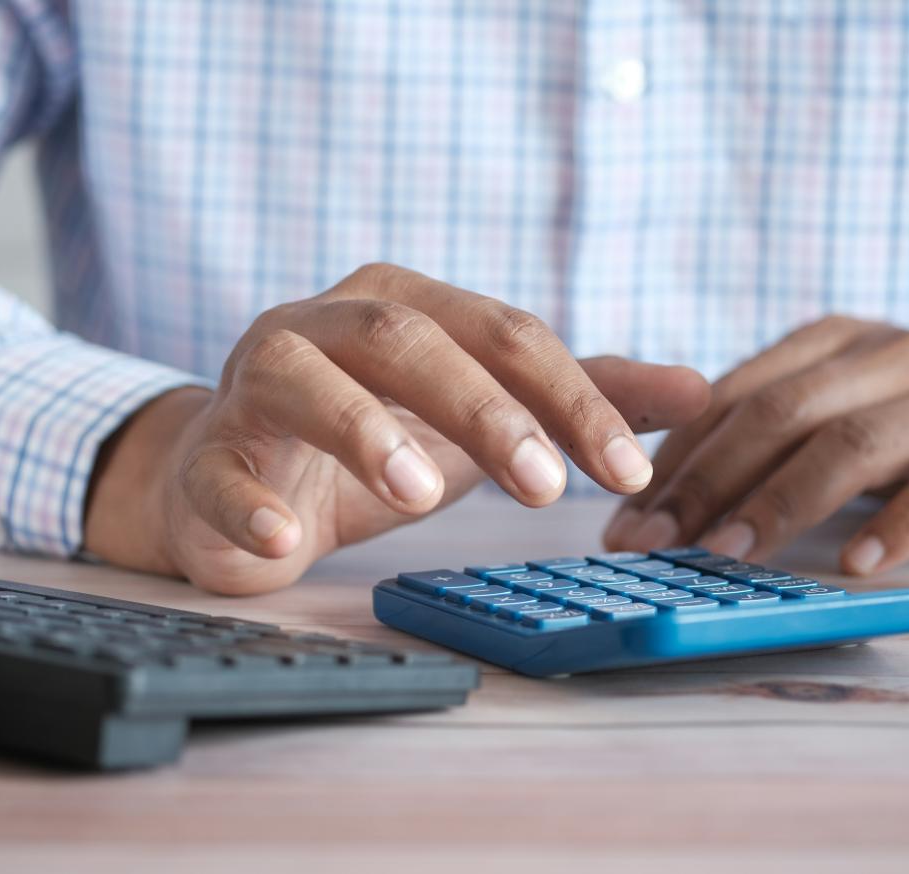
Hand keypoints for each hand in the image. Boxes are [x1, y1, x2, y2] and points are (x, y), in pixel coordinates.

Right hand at [86, 264, 709, 593]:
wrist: (239, 480)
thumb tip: (701, 389)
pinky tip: (285, 544)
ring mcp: (256, 383)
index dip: (570, 397)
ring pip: (304, 380)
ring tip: (420, 493)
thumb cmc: (373, 438)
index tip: (628, 471)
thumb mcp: (483, 415)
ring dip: (363, 431)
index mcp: (405, 305)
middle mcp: (327, 325)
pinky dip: (248, 506)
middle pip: (408, 338)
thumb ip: (579, 398)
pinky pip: (218, 472)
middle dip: (482, 407)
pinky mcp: (207, 456)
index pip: (502, 333)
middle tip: (545, 488)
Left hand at [603, 316, 908, 574]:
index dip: (675, 457)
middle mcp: (891, 356)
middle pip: (781, 413)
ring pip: (852, 442)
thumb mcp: (842, 406)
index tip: (627, 517)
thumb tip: (658, 490)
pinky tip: (856, 566)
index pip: (735, 393)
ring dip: (781, 502)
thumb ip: (767, 431)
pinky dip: (898, 525)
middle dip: (706, 480)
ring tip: (729, 555)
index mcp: (836, 341)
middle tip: (655, 542)